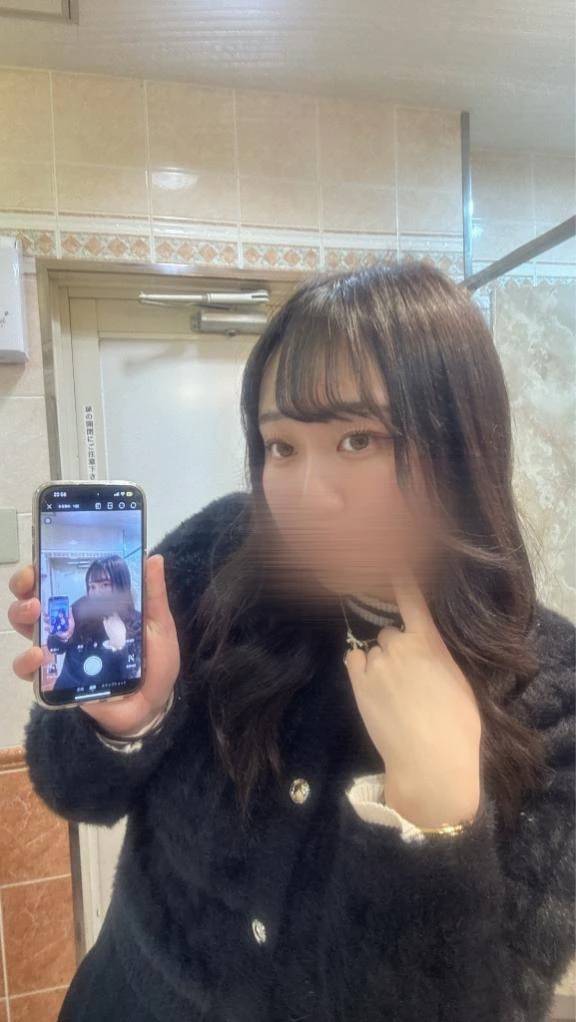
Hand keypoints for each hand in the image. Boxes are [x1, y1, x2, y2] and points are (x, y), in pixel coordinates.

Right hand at [8, 555, 180, 737]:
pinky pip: (31, 671)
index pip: (61, 583)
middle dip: (24, 588)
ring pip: (26, 630)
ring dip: (21, 616)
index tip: (39, 559)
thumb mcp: (158, 625)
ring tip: (34, 612)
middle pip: (34, 601)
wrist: (154, 706)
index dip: (44, 569)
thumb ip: (153, 594)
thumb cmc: (155, 663)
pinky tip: (39, 655)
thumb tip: (153, 557)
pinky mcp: (57, 680)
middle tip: (31, 584)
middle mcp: (71, 627)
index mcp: (93, 609)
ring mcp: (61, 653)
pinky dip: (27, 661)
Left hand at [343, 565, 481, 828]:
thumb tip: (426, 653)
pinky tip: (374, 691)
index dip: (400, 578)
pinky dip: (361, 670)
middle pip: (390, 632)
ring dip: (379, 664)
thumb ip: (438, 660)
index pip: (412, 600)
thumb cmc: (457, 728)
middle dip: (395, 648)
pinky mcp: (358, 682)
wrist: (431, 763)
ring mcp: (376, 663)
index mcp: (430, 643)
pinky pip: (354, 661)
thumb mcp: (458, 684)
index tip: (390, 560)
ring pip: (373, 651)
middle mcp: (400, 645)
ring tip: (393, 695)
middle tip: (407, 679)